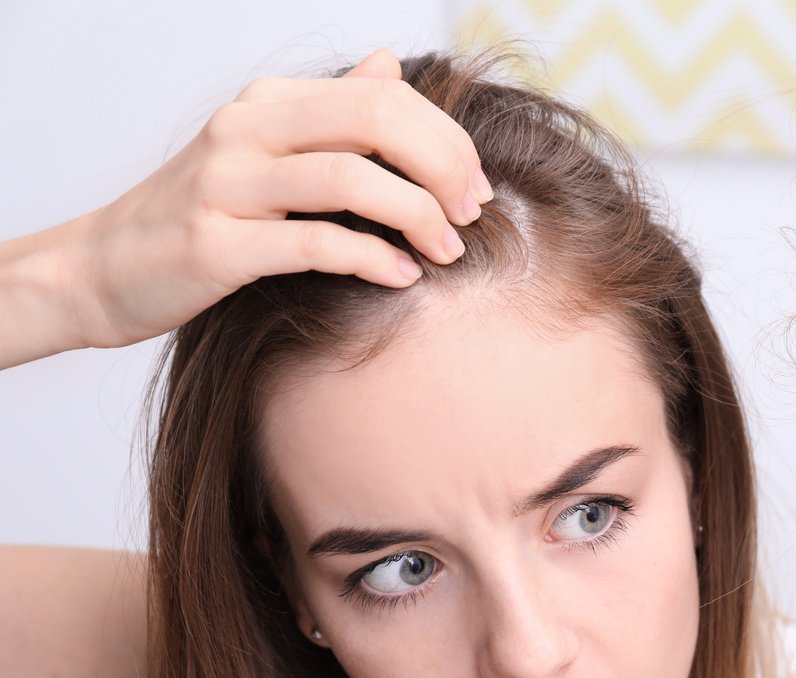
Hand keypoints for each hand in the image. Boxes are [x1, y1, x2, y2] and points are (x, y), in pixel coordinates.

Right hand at [69, 48, 491, 349]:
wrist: (102, 270)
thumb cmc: (199, 216)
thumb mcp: (262, 150)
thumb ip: (330, 111)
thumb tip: (390, 65)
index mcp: (267, 103)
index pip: (383, 97)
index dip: (446, 140)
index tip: (476, 188)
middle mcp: (245, 130)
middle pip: (374, 122)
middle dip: (442, 167)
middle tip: (472, 215)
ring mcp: (226, 185)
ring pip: (349, 179)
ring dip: (417, 216)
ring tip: (446, 251)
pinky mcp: (215, 246)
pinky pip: (314, 244)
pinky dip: (372, 259)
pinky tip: (402, 277)